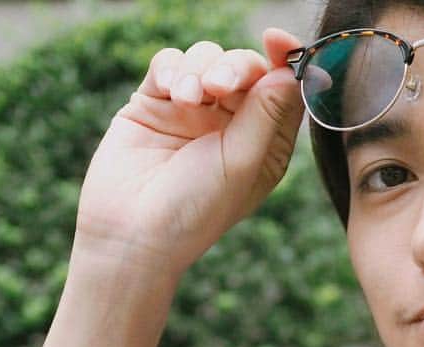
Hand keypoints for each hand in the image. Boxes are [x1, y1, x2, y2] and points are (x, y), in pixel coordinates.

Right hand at [74, 28, 305, 277]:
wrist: (133, 231)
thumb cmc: (195, 209)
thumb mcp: (242, 163)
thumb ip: (267, 113)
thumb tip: (290, 71)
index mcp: (263, 146)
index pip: (283, 92)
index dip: (285, 60)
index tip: (276, 39)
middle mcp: (230, 127)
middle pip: (245, 68)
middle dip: (235, 67)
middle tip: (220, 87)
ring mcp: (191, 113)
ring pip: (206, 59)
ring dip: (200, 69)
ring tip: (190, 98)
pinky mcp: (154, 103)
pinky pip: (168, 64)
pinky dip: (172, 69)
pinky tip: (172, 92)